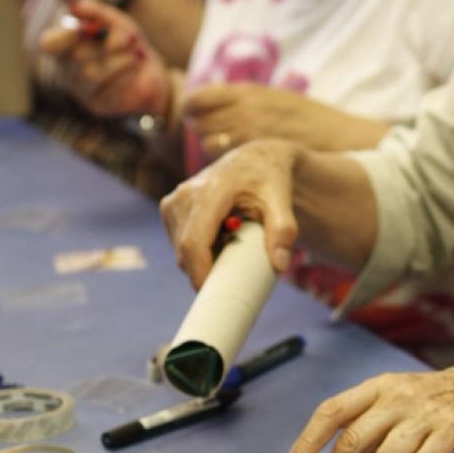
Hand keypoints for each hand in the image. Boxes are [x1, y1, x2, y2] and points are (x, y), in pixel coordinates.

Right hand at [39, 0, 169, 116]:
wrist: (152, 74)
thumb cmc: (128, 44)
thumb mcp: (116, 23)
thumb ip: (97, 12)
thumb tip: (76, 7)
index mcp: (65, 47)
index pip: (50, 44)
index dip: (64, 37)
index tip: (85, 29)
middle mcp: (67, 70)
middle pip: (76, 57)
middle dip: (106, 45)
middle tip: (131, 39)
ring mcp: (80, 90)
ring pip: (91, 75)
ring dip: (118, 61)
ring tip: (137, 55)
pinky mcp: (97, 105)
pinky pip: (106, 90)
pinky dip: (126, 76)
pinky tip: (137, 69)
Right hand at [159, 138, 299, 287]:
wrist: (254, 158)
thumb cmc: (269, 179)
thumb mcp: (281, 201)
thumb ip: (283, 230)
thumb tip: (280, 265)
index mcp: (209, 191)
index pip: (193, 243)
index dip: (200, 273)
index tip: (214, 294)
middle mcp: (184, 195)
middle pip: (185, 251)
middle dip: (206, 270)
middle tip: (235, 274)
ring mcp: (173, 201)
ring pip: (181, 250)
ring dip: (204, 259)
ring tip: (232, 243)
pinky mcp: (170, 207)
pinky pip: (180, 242)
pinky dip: (200, 250)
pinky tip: (221, 238)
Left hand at [183, 84, 363, 156]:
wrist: (340, 137)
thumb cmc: (307, 118)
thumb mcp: (274, 97)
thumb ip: (243, 99)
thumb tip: (210, 104)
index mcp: (247, 92)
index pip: (198, 98)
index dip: (192, 107)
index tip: (193, 113)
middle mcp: (244, 111)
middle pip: (199, 123)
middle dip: (202, 129)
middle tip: (212, 134)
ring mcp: (250, 135)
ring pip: (208, 145)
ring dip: (213, 148)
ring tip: (227, 151)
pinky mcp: (257, 158)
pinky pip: (225, 162)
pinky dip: (225, 164)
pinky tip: (239, 165)